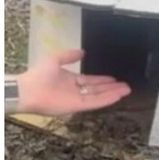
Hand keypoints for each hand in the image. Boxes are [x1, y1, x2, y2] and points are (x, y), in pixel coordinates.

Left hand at [16, 49, 130, 114]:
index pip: (90, 81)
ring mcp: (78, 100)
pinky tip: (117, 96)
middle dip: (112, 88)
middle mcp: (76, 91)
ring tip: (126, 90)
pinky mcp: (78, 107)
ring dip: (113, 93)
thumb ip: (68, 56)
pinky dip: (106, 100)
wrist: (29, 90)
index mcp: (70, 80)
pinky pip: (95, 103)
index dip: (102, 80)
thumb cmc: (40, 75)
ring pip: (99, 96)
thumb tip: (82, 52)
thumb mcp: (54, 59)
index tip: (114, 78)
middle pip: (97, 89)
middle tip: (126, 86)